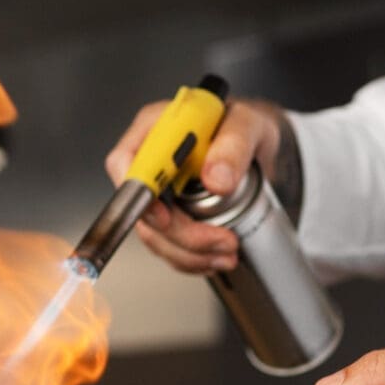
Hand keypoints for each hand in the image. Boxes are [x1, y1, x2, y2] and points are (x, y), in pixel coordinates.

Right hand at [103, 98, 284, 275]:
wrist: (259, 145)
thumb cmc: (244, 125)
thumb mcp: (248, 125)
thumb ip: (233, 146)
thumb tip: (216, 178)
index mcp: (157, 129)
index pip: (126, 162)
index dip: (140, 194)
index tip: (166, 217)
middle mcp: (151, 161)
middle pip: (141, 208)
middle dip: (180, 235)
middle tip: (219, 240)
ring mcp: (159, 190)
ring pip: (155, 234)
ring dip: (189, 253)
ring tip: (226, 252)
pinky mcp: (172, 214)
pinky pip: (169, 245)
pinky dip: (192, 258)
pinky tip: (215, 256)